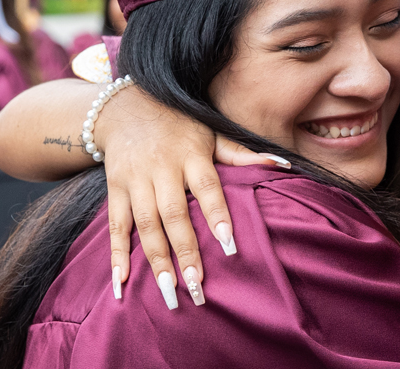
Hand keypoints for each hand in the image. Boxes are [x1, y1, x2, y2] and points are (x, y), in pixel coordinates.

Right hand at [93, 85, 282, 307]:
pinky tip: (121, 283)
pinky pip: (115, 225)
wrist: (124, 107)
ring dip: (155, 259)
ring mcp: (136, 180)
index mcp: (191, 155)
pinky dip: (116, 255)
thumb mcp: (211, 133)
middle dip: (185, 251)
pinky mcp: (115, 189)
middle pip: (173, 213)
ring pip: (145, 224)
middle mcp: (162, 168)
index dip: (216, 214)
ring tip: (168, 291)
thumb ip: (242, 154)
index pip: (207, 187)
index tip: (228, 245)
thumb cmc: (179, 127)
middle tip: (196, 287)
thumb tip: (284, 164)